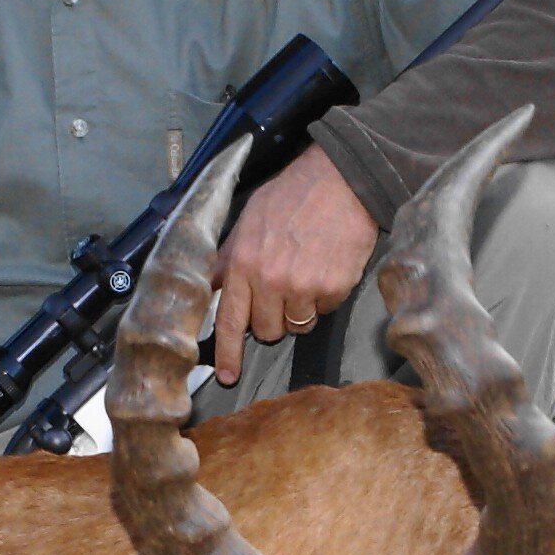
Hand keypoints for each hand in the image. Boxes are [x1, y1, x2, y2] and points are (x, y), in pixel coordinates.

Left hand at [209, 146, 377, 385]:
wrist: (341, 179)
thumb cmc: (294, 195)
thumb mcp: (249, 220)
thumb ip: (229, 258)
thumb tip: (213, 285)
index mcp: (243, 263)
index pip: (229, 320)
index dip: (227, 353)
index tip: (227, 375)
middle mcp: (269, 280)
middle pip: (266, 331)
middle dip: (273, 318)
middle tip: (283, 290)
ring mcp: (302, 287)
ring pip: (297, 325)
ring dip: (300, 308)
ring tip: (307, 272)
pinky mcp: (333, 289)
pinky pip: (324, 311)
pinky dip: (325, 296)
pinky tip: (326, 267)